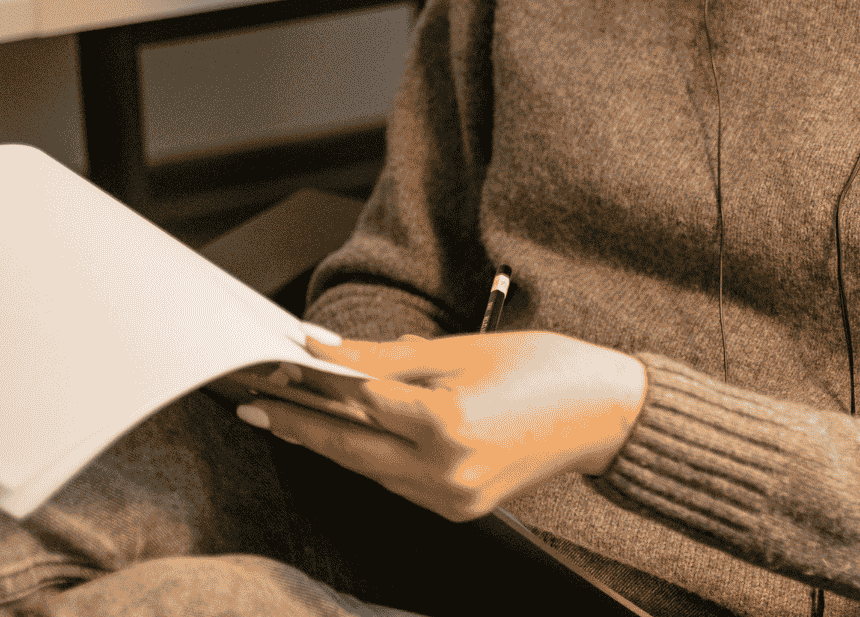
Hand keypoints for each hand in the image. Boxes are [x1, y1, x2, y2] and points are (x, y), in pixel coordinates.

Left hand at [233, 331, 647, 521]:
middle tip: (253, 401)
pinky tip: (346, 434)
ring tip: (287, 413)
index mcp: (447, 423)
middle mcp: (445, 470)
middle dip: (296, 423)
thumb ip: (390, 357)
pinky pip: (397, 483)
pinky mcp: (460, 510)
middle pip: (348, 446)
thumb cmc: (546, 368)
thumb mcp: (465, 350)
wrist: (606, 415)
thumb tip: (328, 351)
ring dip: (328, 441)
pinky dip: (370, 457)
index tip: (275, 365)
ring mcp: (452, 497)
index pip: (357, 402)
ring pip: (368, 469)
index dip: (311, 382)